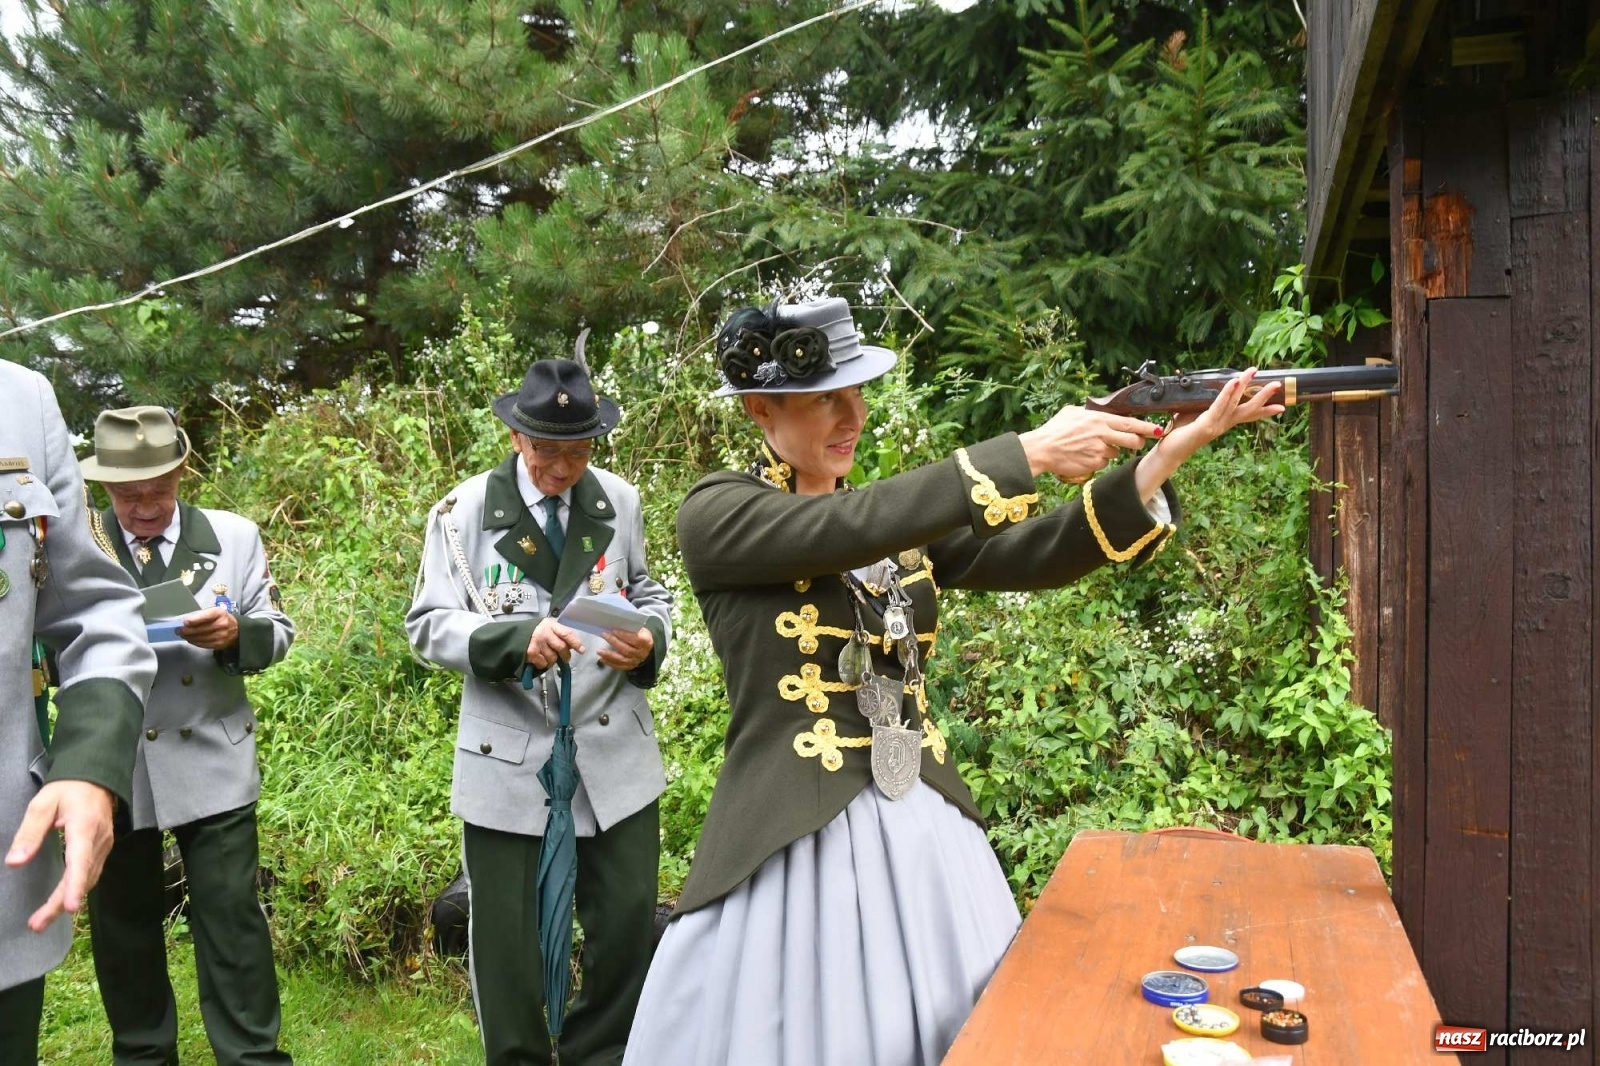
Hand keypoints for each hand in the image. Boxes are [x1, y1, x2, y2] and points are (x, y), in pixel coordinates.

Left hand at [5, 780, 115, 931]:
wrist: (97, 778)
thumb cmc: (68, 789)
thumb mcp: (42, 803)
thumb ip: (29, 833)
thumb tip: (15, 862)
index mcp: (84, 827)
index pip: (80, 861)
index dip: (74, 885)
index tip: (68, 907)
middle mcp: (99, 841)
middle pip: (82, 878)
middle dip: (59, 904)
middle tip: (36, 925)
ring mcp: (104, 846)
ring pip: (88, 879)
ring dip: (65, 901)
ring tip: (42, 920)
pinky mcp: (103, 850)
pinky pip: (91, 874)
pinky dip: (76, 890)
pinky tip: (61, 901)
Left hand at [178, 606, 238, 649]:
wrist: (237, 629)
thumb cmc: (222, 618)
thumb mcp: (214, 611)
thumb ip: (201, 615)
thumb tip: (185, 621)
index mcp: (219, 613)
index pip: (205, 617)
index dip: (193, 620)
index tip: (184, 622)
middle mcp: (221, 624)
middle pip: (200, 629)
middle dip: (187, 630)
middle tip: (178, 630)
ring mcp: (221, 636)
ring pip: (200, 638)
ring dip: (189, 637)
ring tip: (183, 635)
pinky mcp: (219, 644)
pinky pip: (203, 644)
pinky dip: (195, 642)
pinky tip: (191, 639)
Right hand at [525, 618, 585, 669]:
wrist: (516, 635)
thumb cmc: (537, 631)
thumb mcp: (549, 628)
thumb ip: (560, 634)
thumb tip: (573, 646)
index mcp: (551, 625)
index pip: (567, 634)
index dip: (576, 642)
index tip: (582, 650)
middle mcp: (544, 633)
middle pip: (561, 647)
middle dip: (566, 655)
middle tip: (566, 658)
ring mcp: (537, 643)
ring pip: (553, 658)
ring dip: (553, 660)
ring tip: (549, 656)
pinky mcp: (531, 653)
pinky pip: (544, 663)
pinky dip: (544, 664)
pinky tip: (540, 658)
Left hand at [598, 626, 653, 671]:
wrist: (645, 648)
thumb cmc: (640, 636)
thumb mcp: (640, 629)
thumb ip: (631, 628)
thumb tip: (616, 623)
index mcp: (646, 642)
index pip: (635, 639)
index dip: (624, 635)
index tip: (614, 630)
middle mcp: (641, 653)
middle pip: (626, 649)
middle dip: (613, 642)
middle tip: (604, 635)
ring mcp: (635, 661)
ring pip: (621, 659)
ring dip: (609, 655)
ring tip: (599, 651)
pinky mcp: (629, 666)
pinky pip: (619, 666)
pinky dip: (609, 662)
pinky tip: (602, 658)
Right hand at [1018, 407, 1163, 482]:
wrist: (1042, 449)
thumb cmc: (1054, 430)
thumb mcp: (1072, 413)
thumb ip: (1091, 413)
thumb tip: (1101, 412)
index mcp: (1099, 419)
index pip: (1130, 423)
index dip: (1146, 427)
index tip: (1158, 430)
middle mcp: (1102, 434)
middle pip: (1132, 441)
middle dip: (1137, 443)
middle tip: (1135, 443)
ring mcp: (1099, 451)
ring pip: (1116, 453)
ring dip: (1110, 451)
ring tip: (1090, 448)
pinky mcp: (1095, 464)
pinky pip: (1104, 463)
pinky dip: (1098, 460)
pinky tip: (1084, 456)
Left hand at [1157, 368, 1285, 462]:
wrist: (1169, 452)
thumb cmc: (1180, 433)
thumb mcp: (1194, 414)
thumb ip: (1203, 404)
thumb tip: (1205, 387)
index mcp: (1224, 422)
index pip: (1247, 415)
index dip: (1264, 410)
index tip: (1282, 406)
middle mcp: (1224, 424)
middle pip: (1248, 409)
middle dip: (1263, 396)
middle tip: (1278, 384)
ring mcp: (1217, 425)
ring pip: (1236, 403)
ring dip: (1245, 386)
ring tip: (1253, 372)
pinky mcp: (1206, 425)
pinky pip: (1219, 405)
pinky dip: (1227, 393)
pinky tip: (1234, 382)